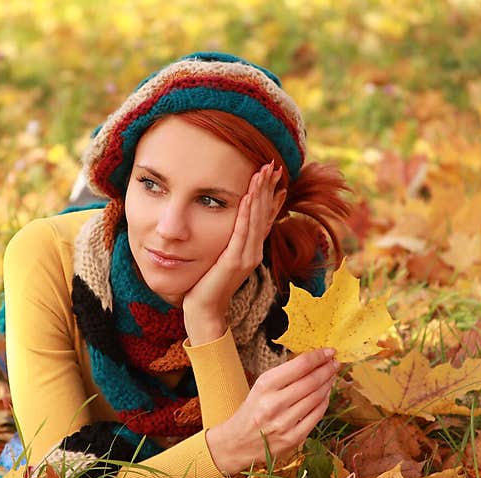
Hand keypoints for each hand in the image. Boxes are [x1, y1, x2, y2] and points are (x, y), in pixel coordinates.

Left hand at [182, 161, 285, 343]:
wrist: (204, 310)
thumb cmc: (207, 284)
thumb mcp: (221, 258)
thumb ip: (229, 242)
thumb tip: (230, 226)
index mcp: (251, 250)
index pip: (265, 217)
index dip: (271, 196)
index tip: (275, 176)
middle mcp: (254, 252)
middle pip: (264, 214)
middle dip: (268, 188)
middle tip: (271, 165)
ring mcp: (247, 257)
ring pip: (256, 220)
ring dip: (260, 194)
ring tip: (263, 173)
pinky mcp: (235, 262)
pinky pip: (242, 233)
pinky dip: (246, 214)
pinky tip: (248, 197)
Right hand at [205, 347, 341, 474]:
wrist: (237, 443)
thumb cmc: (252, 411)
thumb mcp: (260, 387)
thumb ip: (284, 376)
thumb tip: (313, 362)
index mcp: (265, 386)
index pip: (300, 366)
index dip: (319, 356)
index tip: (329, 351)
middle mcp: (274, 403)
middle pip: (311, 381)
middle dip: (327, 370)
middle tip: (335, 363)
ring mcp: (285, 422)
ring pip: (317, 398)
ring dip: (328, 385)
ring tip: (331, 377)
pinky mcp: (293, 438)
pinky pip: (317, 416)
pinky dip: (324, 403)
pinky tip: (326, 395)